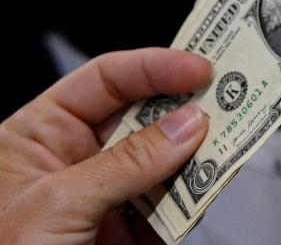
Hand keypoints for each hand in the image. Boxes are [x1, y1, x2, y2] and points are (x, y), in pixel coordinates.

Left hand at [0, 48, 211, 243]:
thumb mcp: (59, 203)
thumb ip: (128, 162)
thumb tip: (186, 125)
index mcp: (39, 136)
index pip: (104, 81)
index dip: (154, 67)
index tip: (198, 67)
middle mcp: (75, 160)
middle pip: (144, 114)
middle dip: (185, 107)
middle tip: (227, 94)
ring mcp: (106, 196)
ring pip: (167, 157)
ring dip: (197, 152)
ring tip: (225, 141)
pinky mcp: (130, 231)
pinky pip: (175, 201)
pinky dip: (197, 194)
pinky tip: (208, 186)